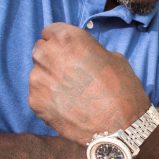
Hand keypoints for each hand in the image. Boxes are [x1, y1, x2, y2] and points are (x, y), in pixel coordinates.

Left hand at [29, 23, 150, 144]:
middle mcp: (48, 55)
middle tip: (68, 73)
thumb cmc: (123, 89)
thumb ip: (89, 51)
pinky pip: (37, 95)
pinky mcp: (35, 102)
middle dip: (51, 59)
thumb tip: (80, 55)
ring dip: (49, 79)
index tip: (68, 52)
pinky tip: (66, 107)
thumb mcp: (113, 58)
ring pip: (37, 73)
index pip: (50, 31)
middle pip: (40, 50)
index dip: (61, 42)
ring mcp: (38, 80)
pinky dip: (48, 99)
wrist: (120, 127)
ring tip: (69, 93)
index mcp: (68, 39)